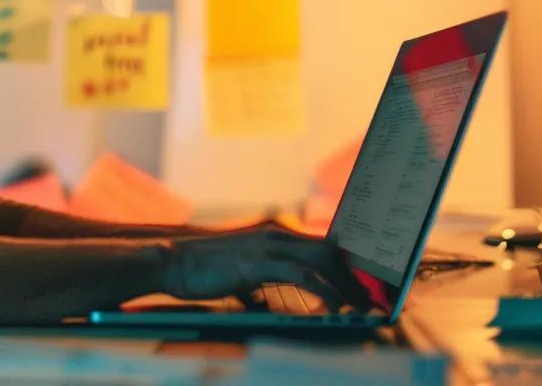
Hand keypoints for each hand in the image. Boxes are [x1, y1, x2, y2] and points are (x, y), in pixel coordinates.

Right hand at [158, 225, 372, 310]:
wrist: (172, 262)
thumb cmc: (199, 271)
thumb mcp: (234, 273)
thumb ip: (252, 281)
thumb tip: (256, 296)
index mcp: (272, 235)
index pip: (319, 246)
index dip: (344, 265)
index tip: (360, 285)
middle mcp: (275, 235)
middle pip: (329, 252)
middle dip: (353, 277)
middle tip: (370, 300)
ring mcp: (268, 246)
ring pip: (322, 262)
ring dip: (346, 286)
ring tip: (360, 306)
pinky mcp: (260, 263)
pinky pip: (304, 276)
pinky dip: (325, 291)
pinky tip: (335, 307)